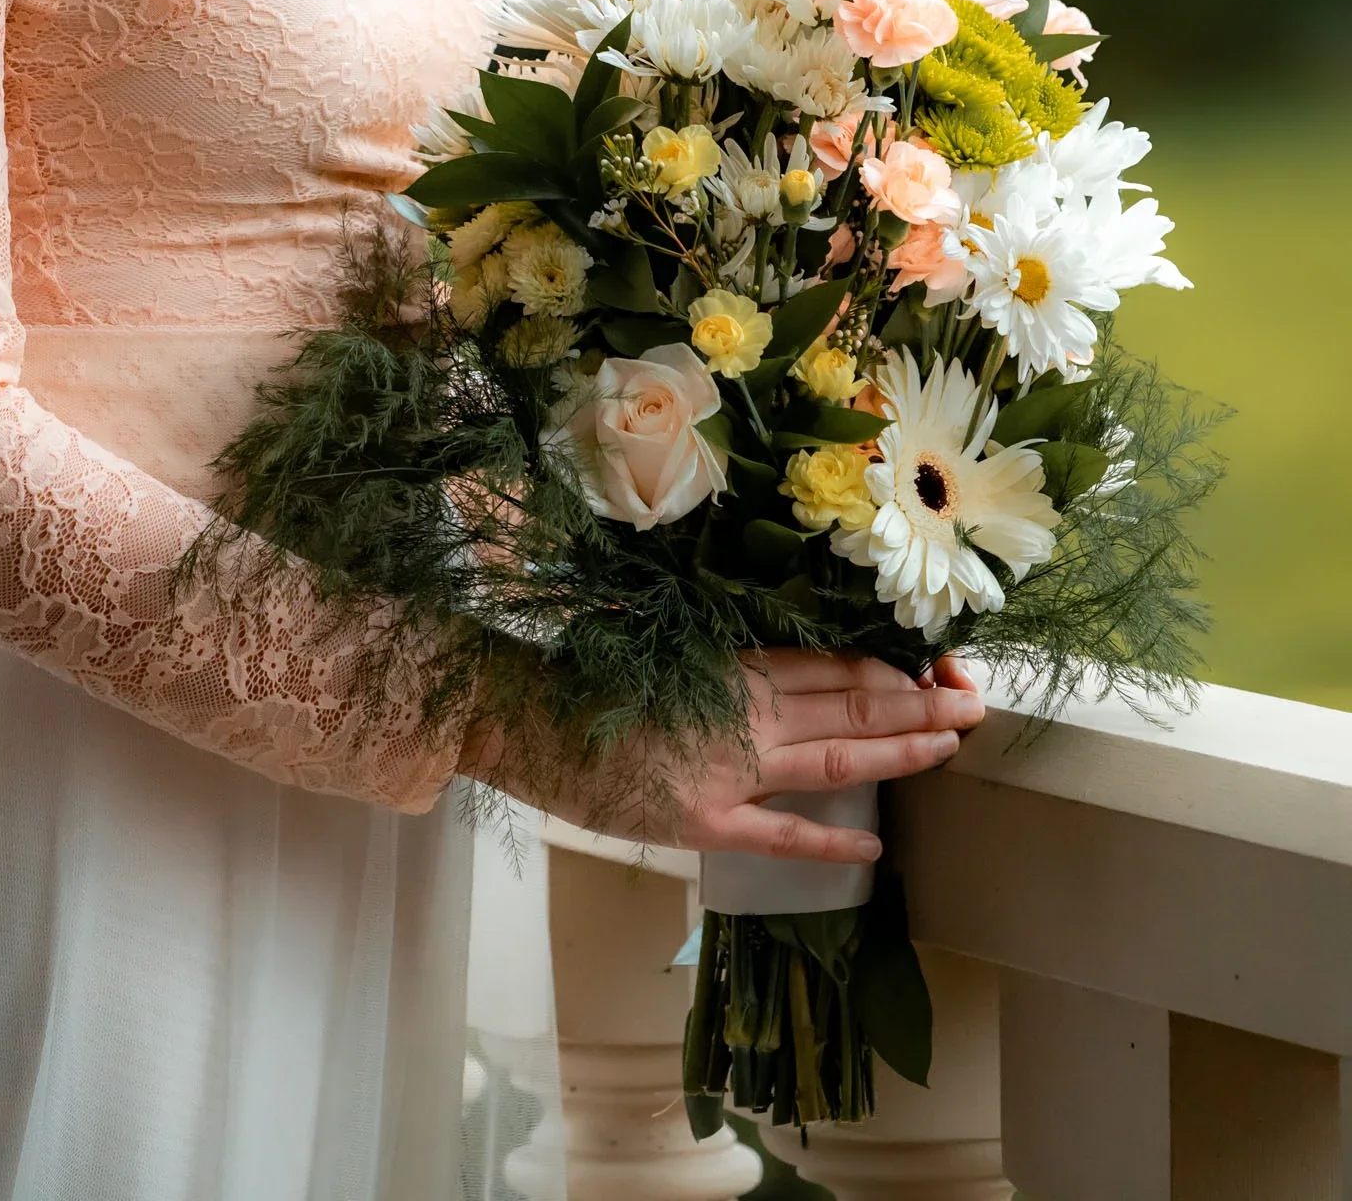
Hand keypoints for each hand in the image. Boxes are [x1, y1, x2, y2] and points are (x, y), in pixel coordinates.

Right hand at [461, 649, 982, 866]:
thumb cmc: (580, 673)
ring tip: (953, 746)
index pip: (831, 667)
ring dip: (901, 752)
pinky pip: (780, 833)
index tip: (937, 673)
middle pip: (852, 708)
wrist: (517, 712)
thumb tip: (776, 671)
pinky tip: (877, 847)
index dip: (891, 672)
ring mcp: (727, 768)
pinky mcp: (702, 820)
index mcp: (732, 665)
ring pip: (836, 759)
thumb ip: (722, 665)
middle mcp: (743, 711)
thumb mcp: (661, 648)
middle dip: (921, 708)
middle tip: (980, 706)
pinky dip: (830, 842)